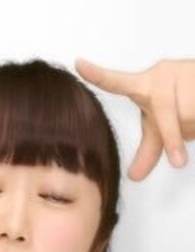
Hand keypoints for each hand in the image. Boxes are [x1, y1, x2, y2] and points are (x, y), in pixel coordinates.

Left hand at [76, 58, 194, 179]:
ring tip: (194, 117)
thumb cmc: (182, 102)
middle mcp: (160, 74)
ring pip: (187, 114)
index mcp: (143, 86)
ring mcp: (182, 69)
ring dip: (193, 127)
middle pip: (166, 117)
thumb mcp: (160, 129)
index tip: (78, 64)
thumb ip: (148, 151)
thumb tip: (134, 177)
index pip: (117, 83)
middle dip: (176, 138)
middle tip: (179, 157)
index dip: (98, 75)